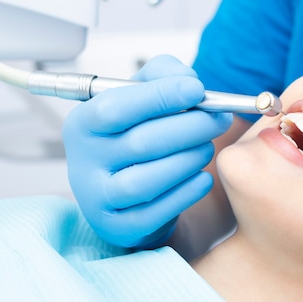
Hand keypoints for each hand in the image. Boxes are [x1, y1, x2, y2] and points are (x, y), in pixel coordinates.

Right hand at [63, 55, 232, 247]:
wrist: (129, 190)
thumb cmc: (137, 133)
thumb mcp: (143, 95)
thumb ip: (164, 74)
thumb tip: (189, 81)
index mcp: (84, 123)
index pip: (117, 107)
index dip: (161, 96)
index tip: (198, 89)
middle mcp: (83, 162)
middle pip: (141, 143)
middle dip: (191, 128)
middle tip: (220, 119)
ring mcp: (97, 198)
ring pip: (148, 181)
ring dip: (189, 160)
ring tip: (207, 147)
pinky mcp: (119, 227)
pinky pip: (158, 212)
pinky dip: (187, 192)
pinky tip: (202, 178)